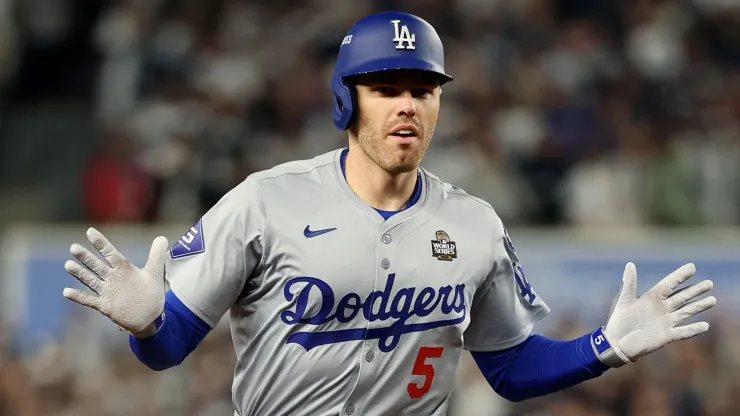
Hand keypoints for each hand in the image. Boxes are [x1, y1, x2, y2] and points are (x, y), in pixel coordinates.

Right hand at [63, 227, 168, 334]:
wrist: (150, 316)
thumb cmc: (151, 293)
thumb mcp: (156, 272)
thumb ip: (157, 255)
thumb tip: (162, 237)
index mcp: (124, 269)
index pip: (110, 253)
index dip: (101, 243)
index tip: (90, 231)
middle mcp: (113, 278)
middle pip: (97, 265)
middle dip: (86, 257)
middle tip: (73, 247)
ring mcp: (108, 292)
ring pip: (91, 280)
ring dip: (79, 273)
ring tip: (68, 264)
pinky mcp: (106, 306)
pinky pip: (90, 301)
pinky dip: (79, 297)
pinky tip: (66, 291)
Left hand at [596, 262, 715, 366]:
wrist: (617, 342)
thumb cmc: (619, 320)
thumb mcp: (624, 299)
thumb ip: (629, 282)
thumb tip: (630, 264)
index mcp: (651, 298)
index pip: (669, 284)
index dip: (680, 276)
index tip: (692, 267)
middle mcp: (661, 308)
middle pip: (682, 297)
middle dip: (695, 290)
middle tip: (709, 283)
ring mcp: (665, 321)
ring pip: (686, 311)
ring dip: (699, 306)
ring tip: (712, 300)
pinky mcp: (666, 335)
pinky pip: (683, 332)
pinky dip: (694, 329)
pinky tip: (705, 326)